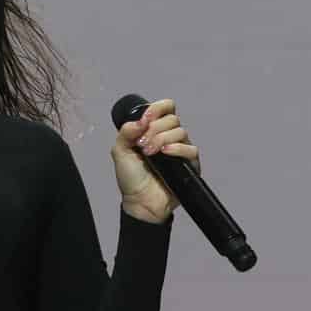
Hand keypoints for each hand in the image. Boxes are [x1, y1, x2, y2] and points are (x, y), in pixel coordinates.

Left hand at [112, 98, 200, 224]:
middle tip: (142, 145)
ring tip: (149, 153)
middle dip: (154, 129)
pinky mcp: (190, 164)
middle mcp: (169, 137)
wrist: (140, 202)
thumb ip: (126, 132)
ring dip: (162, 139)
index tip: (145, 119)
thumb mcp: (120, 151)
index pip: (166, 108)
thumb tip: (140, 120)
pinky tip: (165, 154)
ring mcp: (180, 150)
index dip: (157, 108)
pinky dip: (177, 148)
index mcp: (155, 130)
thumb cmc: (131, 179)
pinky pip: (191, 149)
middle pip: (172, 119)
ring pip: (180, 132)